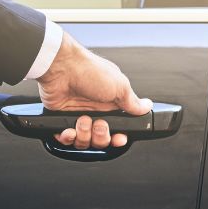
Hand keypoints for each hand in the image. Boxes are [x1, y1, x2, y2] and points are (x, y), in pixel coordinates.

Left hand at [37, 32, 150, 149]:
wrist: (60, 67)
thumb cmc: (89, 71)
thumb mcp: (119, 86)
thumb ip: (133, 102)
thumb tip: (147, 106)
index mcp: (110, 104)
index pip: (118, 129)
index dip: (118, 138)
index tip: (118, 137)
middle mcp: (95, 111)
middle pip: (102, 139)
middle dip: (101, 136)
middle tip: (98, 123)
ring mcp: (77, 115)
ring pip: (84, 141)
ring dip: (84, 134)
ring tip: (82, 119)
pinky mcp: (61, 118)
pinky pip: (66, 138)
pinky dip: (68, 137)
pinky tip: (69, 129)